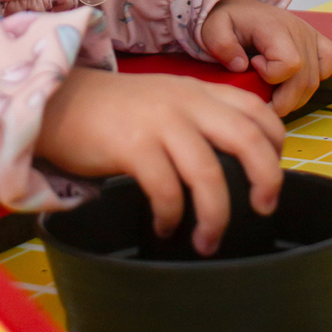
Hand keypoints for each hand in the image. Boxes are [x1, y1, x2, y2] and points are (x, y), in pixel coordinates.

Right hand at [36, 67, 284, 255]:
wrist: (56, 101)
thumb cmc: (112, 111)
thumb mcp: (164, 100)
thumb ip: (197, 118)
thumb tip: (234, 163)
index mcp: (198, 91)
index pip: (256, 110)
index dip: (275, 144)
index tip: (271, 173)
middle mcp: (186, 102)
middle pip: (247, 138)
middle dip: (266, 179)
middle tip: (263, 209)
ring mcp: (159, 122)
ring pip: (208, 173)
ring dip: (215, 215)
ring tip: (207, 241)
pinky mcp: (132, 145)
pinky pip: (166, 190)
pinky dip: (171, 216)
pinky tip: (165, 227)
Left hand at [201, 0, 331, 116]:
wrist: (236, 6)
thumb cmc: (226, 19)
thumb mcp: (212, 28)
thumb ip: (222, 45)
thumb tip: (241, 66)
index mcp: (274, 26)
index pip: (290, 63)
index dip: (271, 76)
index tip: (252, 68)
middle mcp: (298, 29)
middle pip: (305, 79)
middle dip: (284, 100)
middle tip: (263, 102)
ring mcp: (309, 34)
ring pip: (316, 79)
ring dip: (296, 96)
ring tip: (273, 94)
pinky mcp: (316, 38)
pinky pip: (330, 61)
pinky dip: (317, 77)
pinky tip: (295, 80)